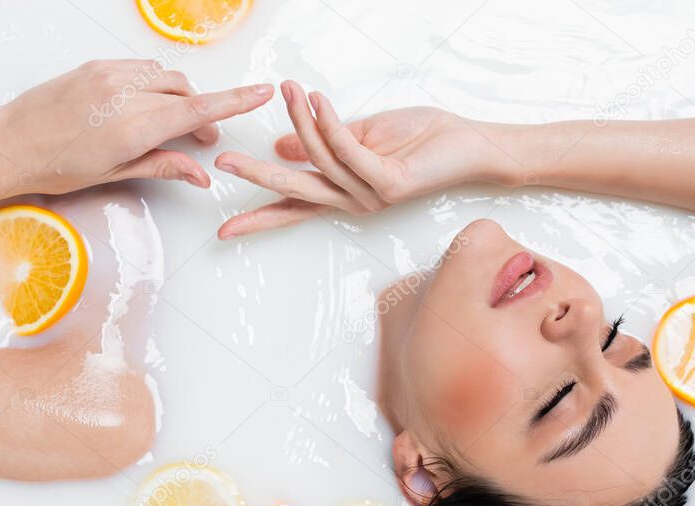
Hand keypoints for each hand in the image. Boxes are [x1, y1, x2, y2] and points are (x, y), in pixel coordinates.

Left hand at [0, 60, 273, 195]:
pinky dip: (153, 83)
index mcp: (132, 127)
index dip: (235, 101)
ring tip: (169, 124)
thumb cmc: (54, 167)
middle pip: (185, 93)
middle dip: (201, 113)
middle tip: (200, 141)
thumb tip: (200, 175)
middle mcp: (124, 94)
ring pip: (164, 77)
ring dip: (177, 97)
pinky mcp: (96, 66)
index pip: (198, 110)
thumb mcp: (115, 174)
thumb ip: (163, 166)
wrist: (7, 144)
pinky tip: (144, 105)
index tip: (262, 92)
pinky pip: (140, 68)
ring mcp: (108, 75)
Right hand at [213, 80, 512, 238]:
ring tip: (289, 89)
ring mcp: (372, 195)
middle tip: (224, 163)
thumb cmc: (423, 140)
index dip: (261, 214)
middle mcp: (355, 200)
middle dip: (258, 176)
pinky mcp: (390, 183)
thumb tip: (282, 147)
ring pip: (321, 161)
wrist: (471, 144)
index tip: (227, 227)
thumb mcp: (363, 136)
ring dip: (302, 121)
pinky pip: (350, 153)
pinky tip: (318, 101)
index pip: (295, 204)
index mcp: (345, 192)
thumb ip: (325, 141)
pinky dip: (331, 125)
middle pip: (296, 191)